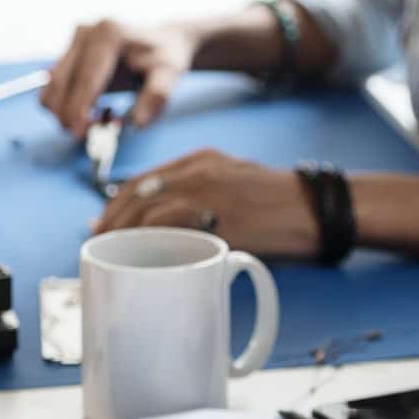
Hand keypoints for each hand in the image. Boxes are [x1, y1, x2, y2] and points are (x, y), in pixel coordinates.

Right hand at [41, 20, 197, 135]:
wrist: (161, 43)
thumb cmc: (164, 58)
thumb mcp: (170, 76)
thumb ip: (156, 98)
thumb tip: (137, 123)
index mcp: (109, 34)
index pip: (86, 79)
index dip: (78, 109)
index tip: (78, 133)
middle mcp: (86, 33)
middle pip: (61, 83)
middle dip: (68, 115)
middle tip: (89, 135)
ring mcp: (73, 42)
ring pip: (52, 87)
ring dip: (64, 112)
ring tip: (96, 121)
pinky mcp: (68, 54)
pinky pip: (54, 87)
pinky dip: (64, 106)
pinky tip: (89, 111)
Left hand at [94, 149, 319, 258]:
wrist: (319, 208)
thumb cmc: (285, 204)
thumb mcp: (240, 184)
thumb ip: (208, 196)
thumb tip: (179, 228)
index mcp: (203, 160)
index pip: (143, 180)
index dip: (116, 204)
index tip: (103, 224)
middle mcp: (199, 171)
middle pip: (135, 194)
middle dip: (110, 222)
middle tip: (99, 246)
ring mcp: (207, 193)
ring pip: (145, 210)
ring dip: (121, 236)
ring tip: (112, 257)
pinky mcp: (218, 218)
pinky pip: (169, 226)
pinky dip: (146, 241)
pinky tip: (138, 256)